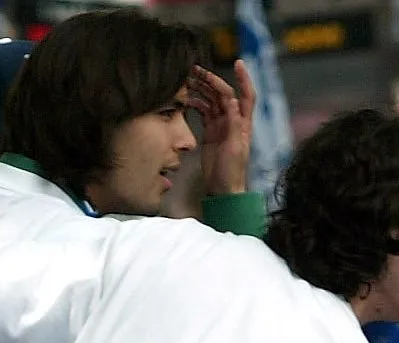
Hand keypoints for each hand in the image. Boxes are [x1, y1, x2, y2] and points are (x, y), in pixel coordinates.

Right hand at [189, 62, 253, 196]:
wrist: (222, 188)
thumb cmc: (232, 171)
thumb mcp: (234, 147)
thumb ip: (233, 125)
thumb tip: (232, 102)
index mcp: (243, 123)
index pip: (245, 95)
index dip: (243, 78)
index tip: (237, 63)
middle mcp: (233, 121)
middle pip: (224, 94)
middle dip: (213, 80)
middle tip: (197, 71)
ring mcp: (221, 126)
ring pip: (212, 102)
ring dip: (202, 90)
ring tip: (189, 81)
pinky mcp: (210, 133)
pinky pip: (204, 113)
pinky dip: (196, 104)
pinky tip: (187, 100)